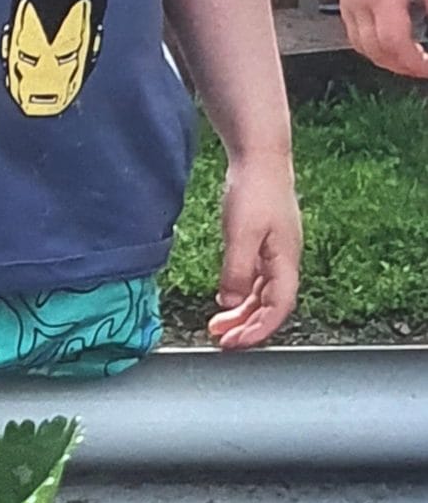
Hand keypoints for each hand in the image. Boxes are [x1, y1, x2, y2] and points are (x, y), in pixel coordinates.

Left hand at [208, 153, 300, 349]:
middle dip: (248, 327)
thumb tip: (230, 302)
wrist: (260, 158)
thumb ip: (236, 270)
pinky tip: (226, 300)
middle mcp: (284, 261)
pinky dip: (241, 293)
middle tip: (221, 341)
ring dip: (241, 313)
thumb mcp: (240, 233)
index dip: (258, 331)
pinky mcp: (264, 243)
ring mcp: (275, 252)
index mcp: (285, 261)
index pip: (278, 309)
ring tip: (217, 327)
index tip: (234, 344)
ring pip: (262, 294)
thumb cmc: (255, 190)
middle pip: (270, 306)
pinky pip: (256, 279)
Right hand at [335, 0, 427, 78]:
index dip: (414, 63)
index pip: (393, 43)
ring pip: (358, 43)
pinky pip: (352, 28)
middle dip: (399, 65)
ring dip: (383, 56)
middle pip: (372, 50)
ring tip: (408, 55)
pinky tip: (390, 34)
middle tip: (423, 66)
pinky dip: (370, 41)